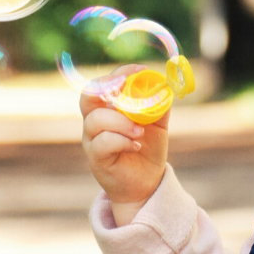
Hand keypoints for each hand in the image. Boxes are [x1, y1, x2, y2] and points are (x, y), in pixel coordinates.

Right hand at [80, 64, 169, 211]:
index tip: (140, 70)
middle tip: (126, 88)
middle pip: (88, 96)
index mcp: (108, 107)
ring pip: (96, 120)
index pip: (104, 83)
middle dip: (107, 87)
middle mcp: (95, 121)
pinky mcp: (95, 158)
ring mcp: (92, 140)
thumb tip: (165, 83)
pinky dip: (121, 141)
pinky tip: (135, 145)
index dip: (119, 73)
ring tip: (140, 131)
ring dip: (121, 122)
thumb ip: (159, 103)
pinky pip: (102, 143)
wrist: (146, 182)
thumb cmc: (147, 149)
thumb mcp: (158, 123)